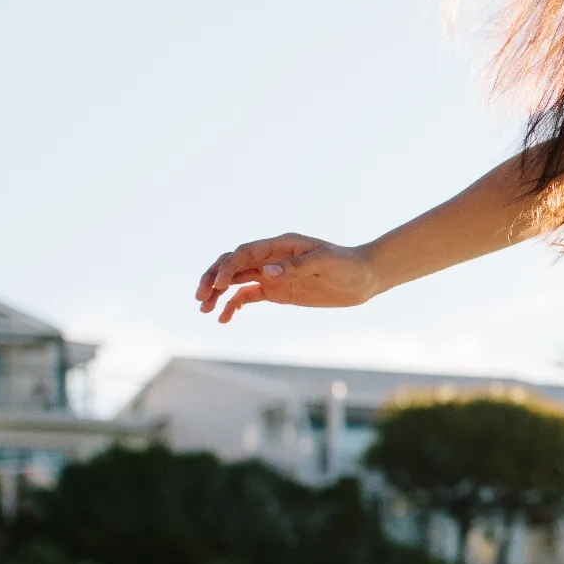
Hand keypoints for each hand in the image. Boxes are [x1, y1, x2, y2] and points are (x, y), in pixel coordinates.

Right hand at [194, 234, 381, 323]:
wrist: (363, 279)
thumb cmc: (347, 265)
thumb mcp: (325, 262)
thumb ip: (296, 266)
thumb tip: (266, 272)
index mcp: (280, 245)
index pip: (245, 253)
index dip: (229, 267)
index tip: (218, 284)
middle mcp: (271, 258)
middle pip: (233, 264)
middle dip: (213, 277)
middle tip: (200, 297)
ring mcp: (272, 275)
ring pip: (235, 280)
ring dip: (216, 292)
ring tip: (204, 309)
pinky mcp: (276, 291)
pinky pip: (247, 296)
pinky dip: (232, 305)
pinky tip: (223, 319)